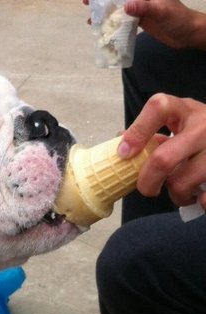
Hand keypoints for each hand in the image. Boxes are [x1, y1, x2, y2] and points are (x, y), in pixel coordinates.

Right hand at [81, 0, 205, 47]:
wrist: (186, 33)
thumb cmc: (177, 18)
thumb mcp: (160, 11)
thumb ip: (143, 7)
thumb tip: (125, 6)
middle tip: (85, 3)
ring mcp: (139, 6)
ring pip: (118, 6)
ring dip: (104, 11)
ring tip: (90, 19)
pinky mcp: (139, 18)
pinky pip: (122, 18)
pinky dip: (112, 22)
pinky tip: (102, 28)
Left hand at [119, 93, 205, 207]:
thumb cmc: (201, 133)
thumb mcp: (181, 122)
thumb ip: (153, 133)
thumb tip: (120, 147)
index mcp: (186, 110)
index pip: (159, 107)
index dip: (137, 131)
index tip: (124, 154)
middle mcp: (203, 125)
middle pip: (163, 160)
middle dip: (147, 182)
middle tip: (147, 189)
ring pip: (180, 184)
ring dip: (176, 195)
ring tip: (182, 190)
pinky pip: (203, 199)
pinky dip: (197, 202)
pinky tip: (200, 194)